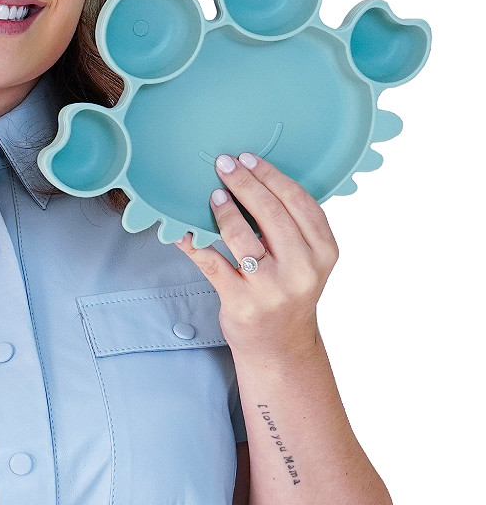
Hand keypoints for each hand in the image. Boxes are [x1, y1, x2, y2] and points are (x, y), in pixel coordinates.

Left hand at [175, 152, 338, 359]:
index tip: (249, 158)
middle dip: (245, 183)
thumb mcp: (306, 260)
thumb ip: (293, 226)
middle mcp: (302, 270)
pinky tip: (180, 231)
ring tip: (214, 194)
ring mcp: (271, 288)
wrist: (280, 346)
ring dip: (224, 212)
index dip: (272, 176)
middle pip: (272, 214)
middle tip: (224, 164)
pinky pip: (211, 263)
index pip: (300, 202)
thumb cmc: (288, 291)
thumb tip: (255, 177)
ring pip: (243, 238)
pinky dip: (193, 244)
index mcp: (324, 252)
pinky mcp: (241, 301)